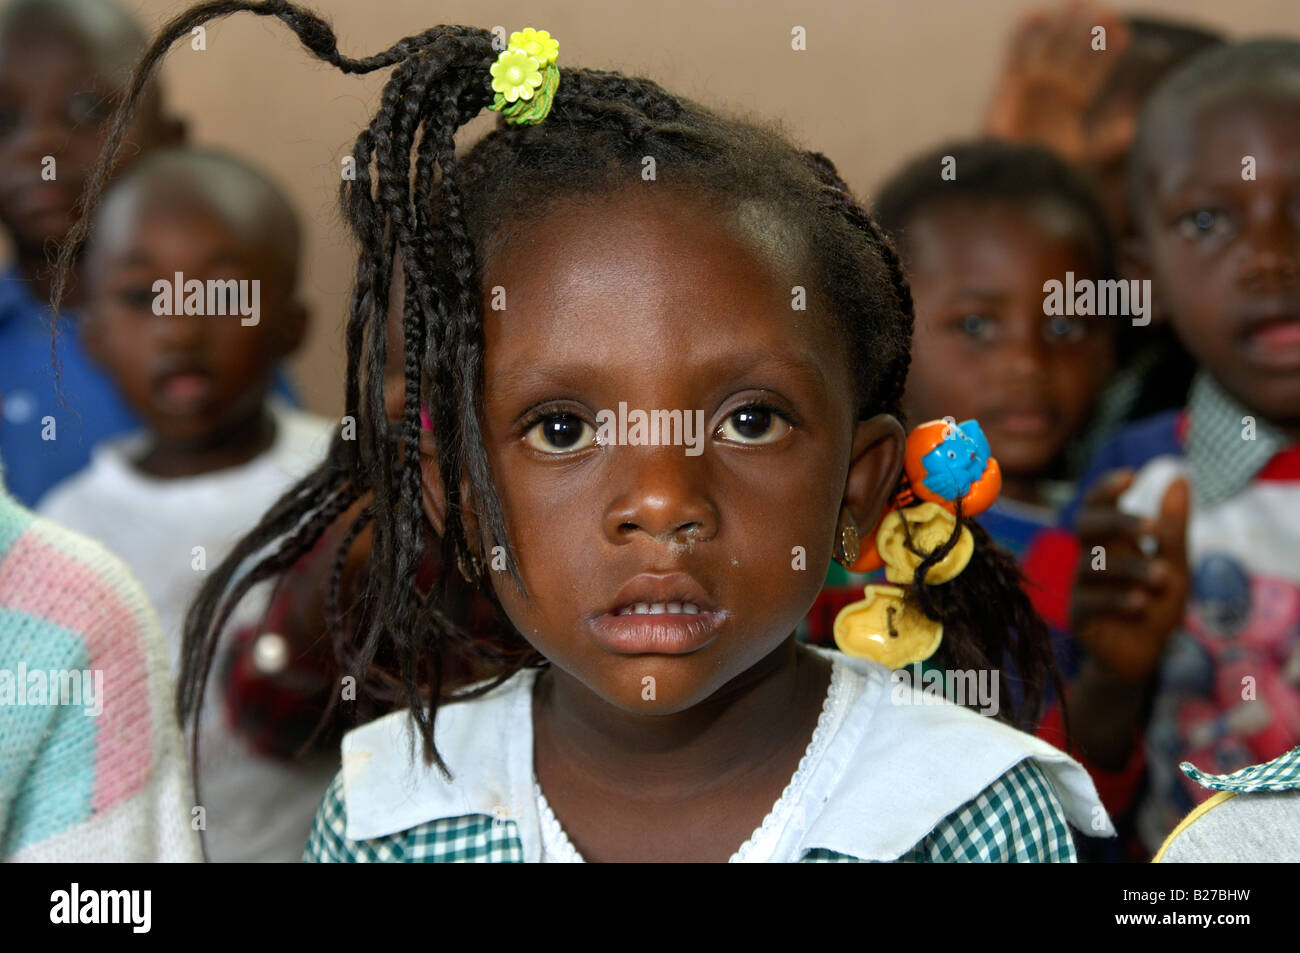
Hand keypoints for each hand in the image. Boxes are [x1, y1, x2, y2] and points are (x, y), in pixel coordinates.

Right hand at [984, 1, 1132, 165]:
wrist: (1011, 177)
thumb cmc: (1046, 169)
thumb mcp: (1082, 155)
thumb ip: (1107, 141)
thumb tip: (1133, 127)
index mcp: (1075, 101)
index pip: (1096, 67)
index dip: (1109, 50)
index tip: (1123, 32)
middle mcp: (1055, 88)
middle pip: (1075, 51)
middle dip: (1088, 30)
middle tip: (1104, 10)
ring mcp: (1032, 85)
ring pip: (1049, 47)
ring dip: (1060, 26)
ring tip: (1076, 2)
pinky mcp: (1009, 87)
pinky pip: (1015, 55)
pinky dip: (1022, 37)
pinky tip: (1034, 16)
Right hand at [1069, 469, 1189, 682]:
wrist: (1146, 654)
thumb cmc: (1156, 604)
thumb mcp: (1174, 564)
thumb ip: (1173, 527)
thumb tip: (1178, 476)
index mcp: (1110, 541)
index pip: (1097, 505)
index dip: (1107, 488)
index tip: (1132, 476)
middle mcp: (1091, 558)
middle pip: (1086, 525)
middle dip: (1117, 522)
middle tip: (1152, 527)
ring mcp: (1082, 586)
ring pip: (1093, 565)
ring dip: (1131, 568)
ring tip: (1164, 578)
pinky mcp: (1079, 616)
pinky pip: (1089, 600)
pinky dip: (1116, 598)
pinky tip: (1141, 602)